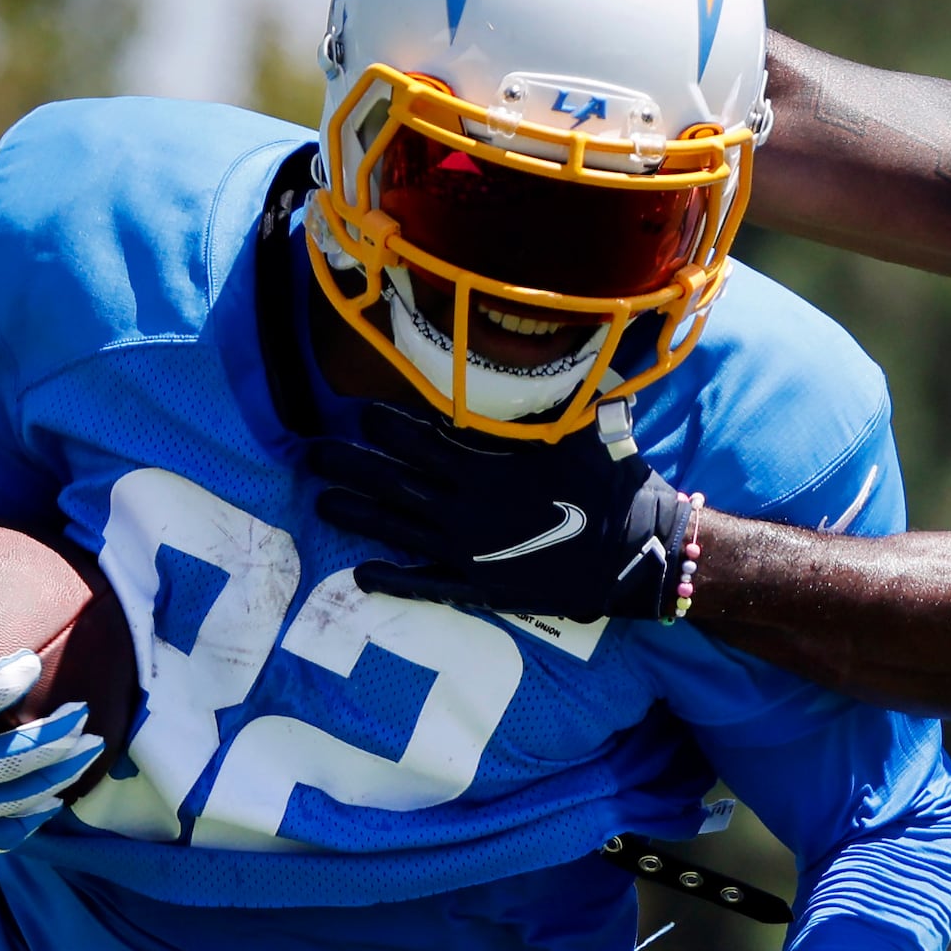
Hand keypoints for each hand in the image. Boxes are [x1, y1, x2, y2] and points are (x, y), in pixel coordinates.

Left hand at [310, 403, 693, 621]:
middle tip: (311, 455)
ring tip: (320, 504)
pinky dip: (395, 580)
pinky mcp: (483, 587)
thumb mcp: (584, 431)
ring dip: (357, 516)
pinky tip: (362, 574)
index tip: (358, 413)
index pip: (424, 442)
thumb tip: (541, 364)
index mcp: (488, 468)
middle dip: (352, 466)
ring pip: (399, 530)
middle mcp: (468, 508)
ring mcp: (470, 551)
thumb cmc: (614, 485)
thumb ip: (548, 407)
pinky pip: (428, 584)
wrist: (638, 551)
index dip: (388, 428)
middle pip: (396, 484)